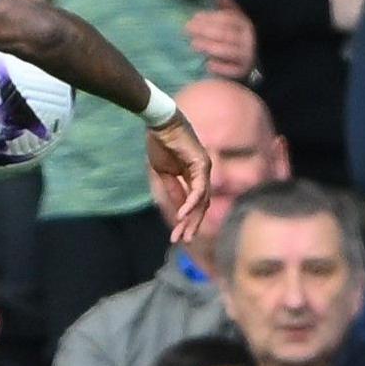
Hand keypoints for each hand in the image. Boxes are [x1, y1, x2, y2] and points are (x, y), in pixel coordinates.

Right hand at [146, 113, 211, 243]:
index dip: (185, 219)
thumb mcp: (164, 172)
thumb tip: (179, 207)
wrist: (160, 124)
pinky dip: (191, 202)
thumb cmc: (160, 143)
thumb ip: (173, 188)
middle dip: (192, 224)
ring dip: (193, 218)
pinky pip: (198, 188)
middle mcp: (203, 175)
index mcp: (193, 176)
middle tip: (183, 241)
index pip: (193, 203)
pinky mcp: (202, 165)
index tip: (176, 234)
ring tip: (184, 234)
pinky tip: (183, 214)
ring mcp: (204, 170)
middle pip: (201, 205)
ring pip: (203, 200)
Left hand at [186, 0, 256, 78]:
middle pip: (226, 34)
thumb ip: (226, 8)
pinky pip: (233, 70)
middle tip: (187, 29)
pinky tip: (208, 65)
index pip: (229, 19)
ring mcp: (247, 57)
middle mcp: (248, 40)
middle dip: (205, 31)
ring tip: (194, 44)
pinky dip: (221, 68)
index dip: (211, 17)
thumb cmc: (231, 38)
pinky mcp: (243, 71)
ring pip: (228, 51)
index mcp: (245, 25)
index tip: (193, 17)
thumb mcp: (232, 21)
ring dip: (210, 47)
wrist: (243, 62)